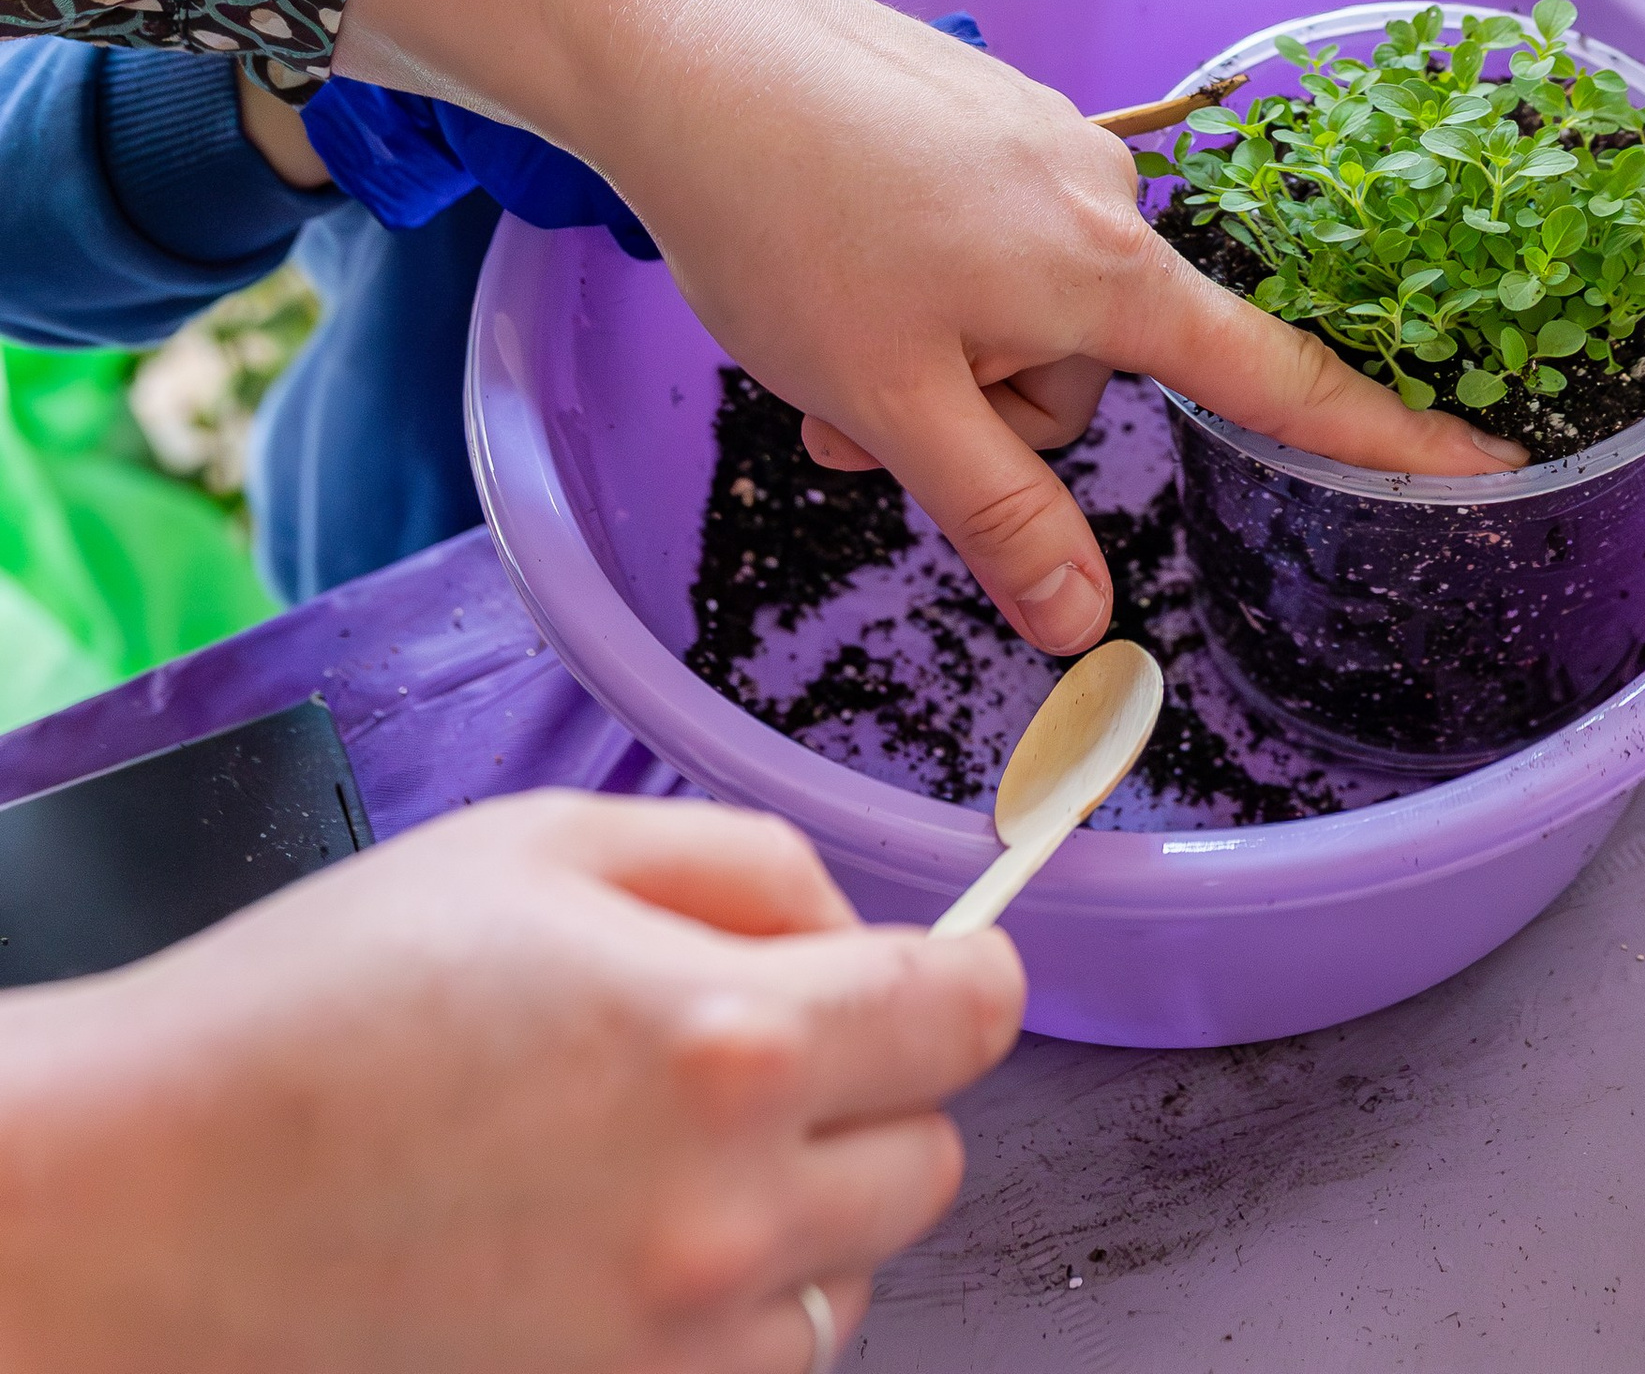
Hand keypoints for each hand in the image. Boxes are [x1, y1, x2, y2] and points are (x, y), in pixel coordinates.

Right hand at [0, 792, 1016, 1373]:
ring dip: (808, 1216)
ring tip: (671, 1152)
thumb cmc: (325, 1003)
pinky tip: (626, 1246)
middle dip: (880, 1089)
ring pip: (853, 1285)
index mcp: (731, 1040)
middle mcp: (729, 1217)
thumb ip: (741, 865)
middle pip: (931, 1159)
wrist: (154, 1200)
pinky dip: (730, 1314)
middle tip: (763, 1046)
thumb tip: (848, 927)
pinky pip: (756, 1373)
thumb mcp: (546, 846)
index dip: (966, 973)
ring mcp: (672, 1349)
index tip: (945, 966)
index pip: (965, 1014)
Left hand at [340, 0, 1515, 655]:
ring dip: (939, 358)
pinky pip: (991, 241)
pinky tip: (829, 275)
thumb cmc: (788, 225)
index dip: (1382, 432)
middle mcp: (1103, 196)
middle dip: (992, 415)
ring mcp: (1044, 146)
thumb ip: (1000, 515)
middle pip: (1099, 370)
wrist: (688, 48)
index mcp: (1104, 272)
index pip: (1274, 377)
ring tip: (822, 350)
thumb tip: (1090, 628)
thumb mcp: (892, 404)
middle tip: (859, 417)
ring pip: (1028, 312)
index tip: (1484, 459)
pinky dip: (924, 289)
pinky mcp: (988, 116)